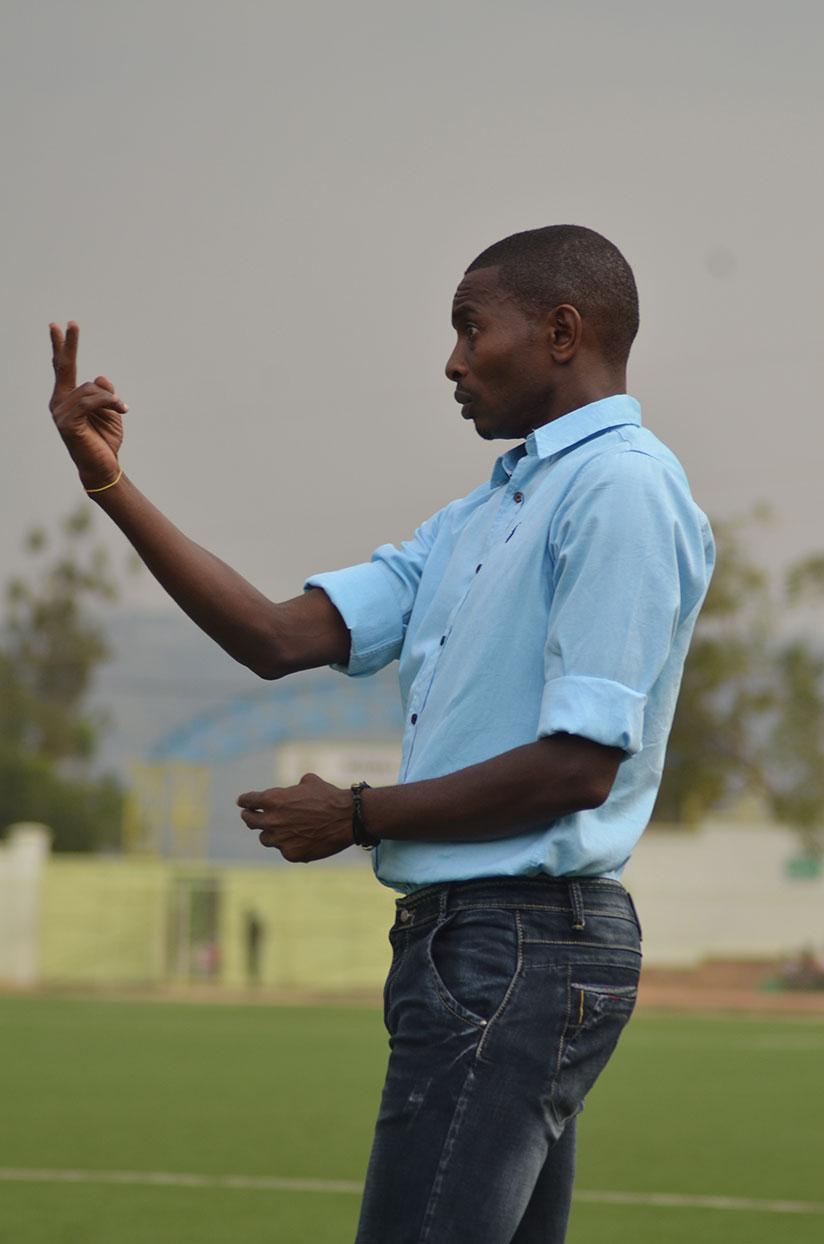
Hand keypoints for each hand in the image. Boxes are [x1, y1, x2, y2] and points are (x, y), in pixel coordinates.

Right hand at [49, 321, 127, 489]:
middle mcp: (58, 402)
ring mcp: (60, 413)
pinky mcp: (67, 423)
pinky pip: (91, 402)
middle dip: (69, 344)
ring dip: (110, 399)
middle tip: (71, 322)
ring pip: (90, 389)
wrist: (104, 466)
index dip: (62, 347)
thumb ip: (104, 393)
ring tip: (120, 409)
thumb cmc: (105, 440)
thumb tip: (99, 376)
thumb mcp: (110, 411)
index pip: (63, 368)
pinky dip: (109, 403)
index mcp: (66, 398)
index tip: (58, 326)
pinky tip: (122, 409)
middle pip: (65, 368)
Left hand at [237, 773, 352, 861]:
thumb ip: (293, 788)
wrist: (347, 818)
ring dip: (270, 833)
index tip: (242, 802)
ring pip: (265, 838)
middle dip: (248, 817)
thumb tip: (293, 790)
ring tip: (280, 830)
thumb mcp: (309, 782)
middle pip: (250, 821)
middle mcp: (272, 821)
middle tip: (248, 816)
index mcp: (273, 800)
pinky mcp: (291, 854)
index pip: (248, 801)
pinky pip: (284, 849)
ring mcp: (280, 840)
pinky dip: (289, 844)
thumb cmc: (329, 796)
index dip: (245, 800)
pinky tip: (301, 839)